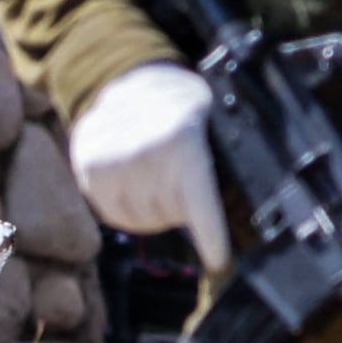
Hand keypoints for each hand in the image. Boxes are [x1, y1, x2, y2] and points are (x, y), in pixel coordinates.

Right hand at [68, 59, 229, 276]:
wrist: (134, 81)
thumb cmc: (185, 110)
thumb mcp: (216, 123)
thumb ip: (230, 161)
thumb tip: (254, 212)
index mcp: (185, 139)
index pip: (200, 202)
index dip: (211, 237)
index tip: (219, 261)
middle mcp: (145, 150)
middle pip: (173, 215)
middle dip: (184, 211)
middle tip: (184, 185)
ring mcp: (112, 159)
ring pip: (142, 220)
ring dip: (156, 212)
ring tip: (160, 184)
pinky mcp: (87, 166)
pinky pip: (113, 215)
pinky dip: (129, 212)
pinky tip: (137, 188)